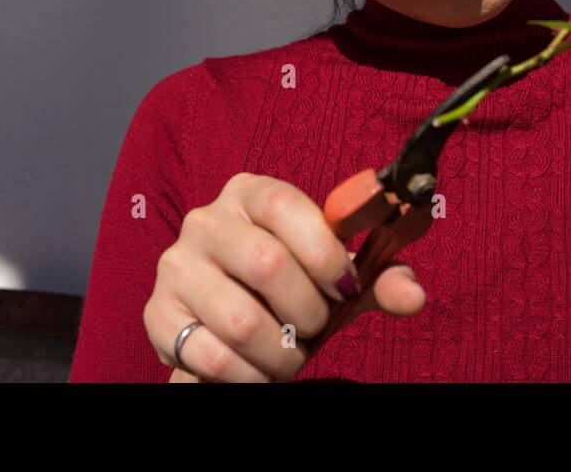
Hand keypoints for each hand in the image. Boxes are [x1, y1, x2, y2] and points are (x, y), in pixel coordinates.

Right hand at [143, 172, 426, 381]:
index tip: (345, 288)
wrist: (227, 319)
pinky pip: (212, 357)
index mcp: (250, 193)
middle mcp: (206, 221)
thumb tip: (413, 294)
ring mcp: (176, 267)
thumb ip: (377, 279)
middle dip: (307, 311)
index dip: (324, 254)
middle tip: (315, 327)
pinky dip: (251, 377)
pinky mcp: (158, 316)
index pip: (286, 206)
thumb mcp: (336, 277)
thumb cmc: (290, 286)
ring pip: (240, 321)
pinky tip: (260, 370)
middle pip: (267, 264)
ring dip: (281, 353)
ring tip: (290, 354)